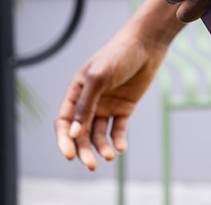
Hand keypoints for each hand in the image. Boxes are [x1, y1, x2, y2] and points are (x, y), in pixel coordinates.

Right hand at [55, 18, 168, 169]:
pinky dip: (118, 140)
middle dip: (83, 150)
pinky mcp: (124, 108)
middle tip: (91, 165)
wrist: (146, 45)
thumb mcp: (98, 77)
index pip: (64, 122)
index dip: (64, 140)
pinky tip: (121, 147)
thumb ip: (85, 105)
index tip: (70, 155)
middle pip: (81, 133)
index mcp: (76, 91)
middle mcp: (89, 102)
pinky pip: (118, 129)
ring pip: (98, 134)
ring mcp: (106, 106)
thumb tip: (74, 133)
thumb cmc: (118, 55)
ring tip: (109, 155)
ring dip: (101, 147)